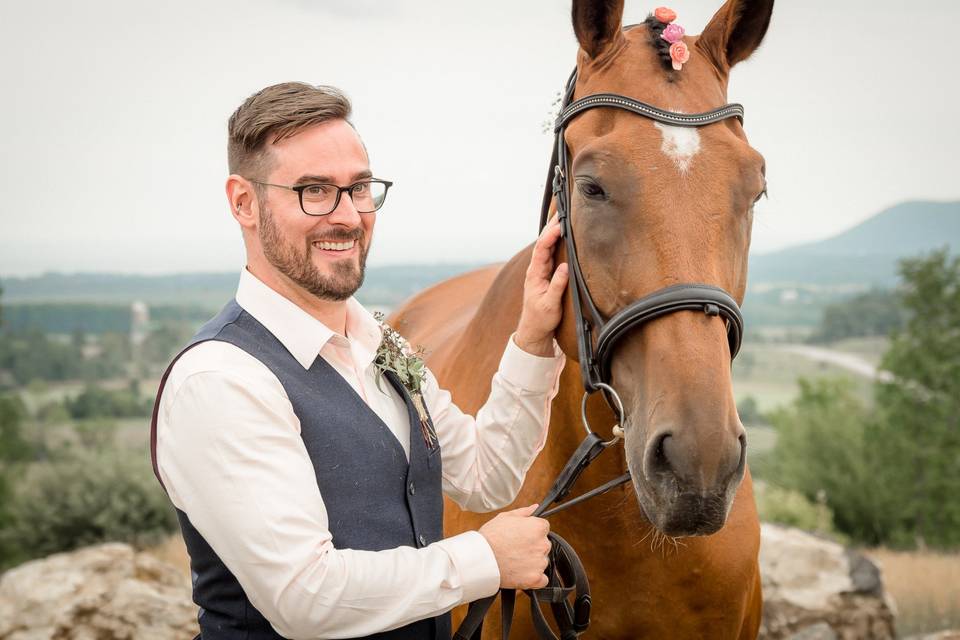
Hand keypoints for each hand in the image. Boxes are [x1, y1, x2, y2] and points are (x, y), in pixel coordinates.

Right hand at [478, 504, 550, 589]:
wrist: (480, 558)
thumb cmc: (490, 537)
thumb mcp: (505, 517)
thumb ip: (524, 512)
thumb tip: (535, 508)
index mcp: (538, 527)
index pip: (544, 528)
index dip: (532, 531)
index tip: (523, 536)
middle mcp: (542, 544)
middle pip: (544, 545)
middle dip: (533, 546)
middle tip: (516, 548)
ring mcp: (540, 562)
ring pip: (541, 561)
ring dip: (532, 562)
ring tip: (514, 561)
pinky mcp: (535, 578)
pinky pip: (542, 579)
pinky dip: (534, 578)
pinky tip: (521, 573)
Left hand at [515, 215, 568, 356]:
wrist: (534, 330)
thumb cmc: (541, 319)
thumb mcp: (550, 304)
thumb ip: (557, 286)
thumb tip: (566, 267)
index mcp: (534, 274)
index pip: (542, 249)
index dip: (551, 234)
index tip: (560, 224)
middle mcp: (535, 269)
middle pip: (542, 243)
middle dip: (551, 226)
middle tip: (561, 211)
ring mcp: (540, 271)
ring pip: (546, 247)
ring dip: (553, 232)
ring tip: (562, 217)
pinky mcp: (545, 275)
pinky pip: (550, 254)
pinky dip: (555, 242)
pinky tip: (561, 235)